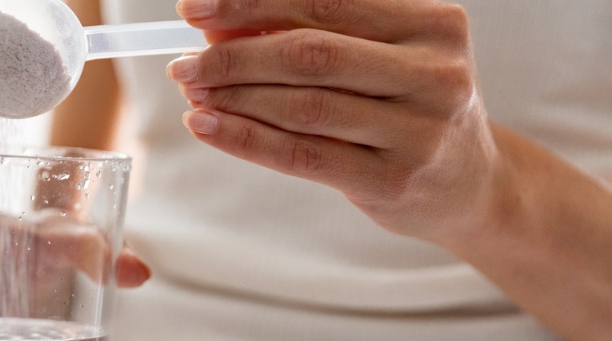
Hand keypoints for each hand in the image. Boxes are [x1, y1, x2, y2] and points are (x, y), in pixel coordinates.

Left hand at [170, 0, 494, 240]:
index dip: (251, 2)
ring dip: (233, 99)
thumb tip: (216, 27)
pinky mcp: (393, 181)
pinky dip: (245, 139)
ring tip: (192, 93)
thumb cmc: (407, 106)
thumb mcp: (374, 57)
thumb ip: (308, 35)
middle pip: (310, 55)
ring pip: (302, 107)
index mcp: (433, 24)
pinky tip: (207, 126)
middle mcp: (435, 74)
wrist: (468, 185)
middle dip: (233, 57)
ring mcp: (419, 132)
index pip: (325, 1)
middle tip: (184, 63)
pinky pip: (302, 155)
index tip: (194, 7)